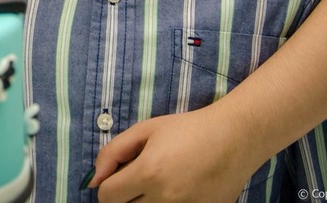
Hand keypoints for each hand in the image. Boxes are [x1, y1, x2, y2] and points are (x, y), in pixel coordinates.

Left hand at [87, 107, 259, 202]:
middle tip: (140, 180)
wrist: (233, 139)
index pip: (107, 197)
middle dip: (125, 196)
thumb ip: (113, 153)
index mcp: (148, 173)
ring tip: (159, 184)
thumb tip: (92, 181)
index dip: (107, 186)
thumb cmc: (188, 130)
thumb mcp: (146, 129)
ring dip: (145, 202)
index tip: (118, 178)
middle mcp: (164, 198)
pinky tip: (178, 190)